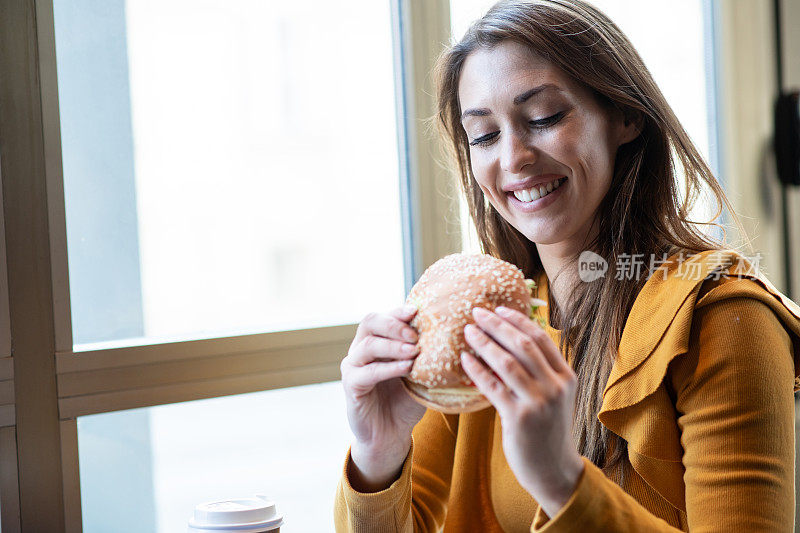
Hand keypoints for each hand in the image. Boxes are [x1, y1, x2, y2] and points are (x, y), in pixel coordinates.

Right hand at [340, 305, 426, 488]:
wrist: (389, 435)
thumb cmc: (405, 401)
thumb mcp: (419, 374)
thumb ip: (427, 356)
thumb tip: (457, 338)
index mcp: (376, 341)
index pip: (383, 316)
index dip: (398, 311)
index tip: (418, 311)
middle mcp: (360, 350)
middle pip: (370, 322)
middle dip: (394, 324)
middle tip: (415, 333)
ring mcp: (353, 367)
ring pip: (367, 345)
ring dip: (393, 345)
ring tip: (414, 350)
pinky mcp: (351, 386)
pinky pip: (368, 372)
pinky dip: (389, 367)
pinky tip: (407, 368)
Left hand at [460, 305, 584, 517]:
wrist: (554, 470)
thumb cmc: (548, 430)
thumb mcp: (555, 397)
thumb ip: (542, 372)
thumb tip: (515, 340)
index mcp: (566, 377)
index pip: (541, 338)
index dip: (518, 320)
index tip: (499, 308)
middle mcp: (555, 386)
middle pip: (523, 345)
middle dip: (497, 325)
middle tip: (477, 312)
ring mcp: (538, 402)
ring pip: (507, 362)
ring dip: (484, 343)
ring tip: (468, 331)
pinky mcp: (519, 418)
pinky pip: (493, 386)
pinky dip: (477, 370)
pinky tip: (465, 359)